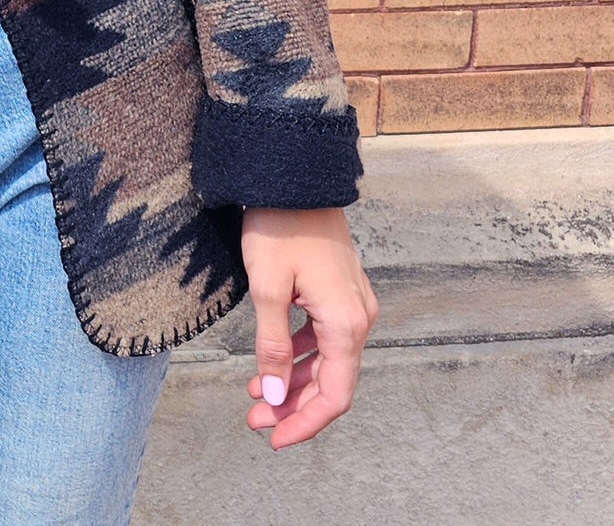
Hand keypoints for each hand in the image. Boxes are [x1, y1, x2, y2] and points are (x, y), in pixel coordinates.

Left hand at [239, 205, 377, 448]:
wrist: (293, 175)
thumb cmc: (279, 226)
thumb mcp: (267, 288)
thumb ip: (271, 345)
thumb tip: (273, 395)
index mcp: (346, 323)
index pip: (334, 396)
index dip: (305, 423)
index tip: (273, 438)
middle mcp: (358, 318)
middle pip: (331, 382)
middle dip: (293, 406)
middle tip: (254, 419)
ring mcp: (352, 303)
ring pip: (326, 360)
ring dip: (293, 381)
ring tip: (255, 394)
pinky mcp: (339, 291)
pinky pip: (323, 336)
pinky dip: (298, 354)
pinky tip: (270, 362)